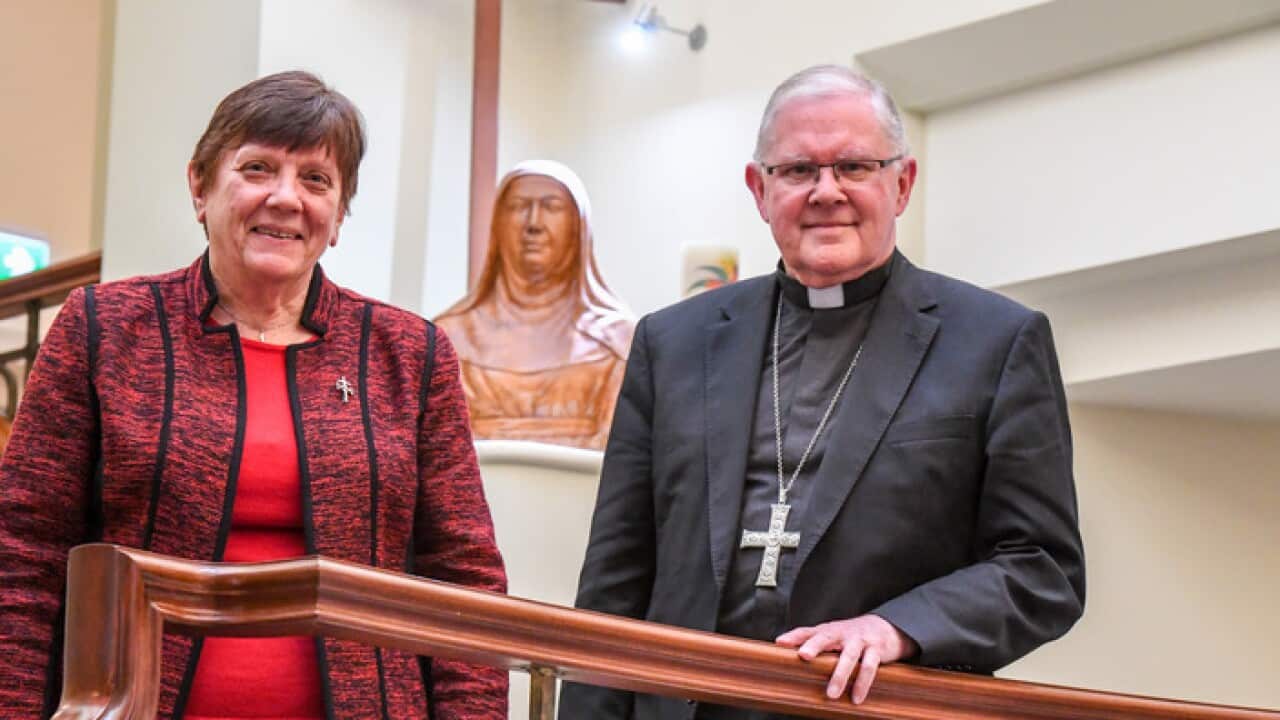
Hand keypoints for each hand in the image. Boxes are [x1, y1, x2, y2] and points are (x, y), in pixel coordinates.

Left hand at [776, 614, 918, 704]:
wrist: (884, 627)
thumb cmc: (850, 636)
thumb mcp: (831, 636)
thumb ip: (811, 643)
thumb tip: (784, 655)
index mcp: (827, 630)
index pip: (807, 631)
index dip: (794, 636)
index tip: (780, 643)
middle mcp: (841, 633)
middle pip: (826, 637)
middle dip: (814, 645)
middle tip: (804, 656)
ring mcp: (859, 640)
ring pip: (849, 656)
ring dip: (840, 675)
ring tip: (831, 695)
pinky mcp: (876, 650)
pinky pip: (869, 667)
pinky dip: (863, 683)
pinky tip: (856, 698)